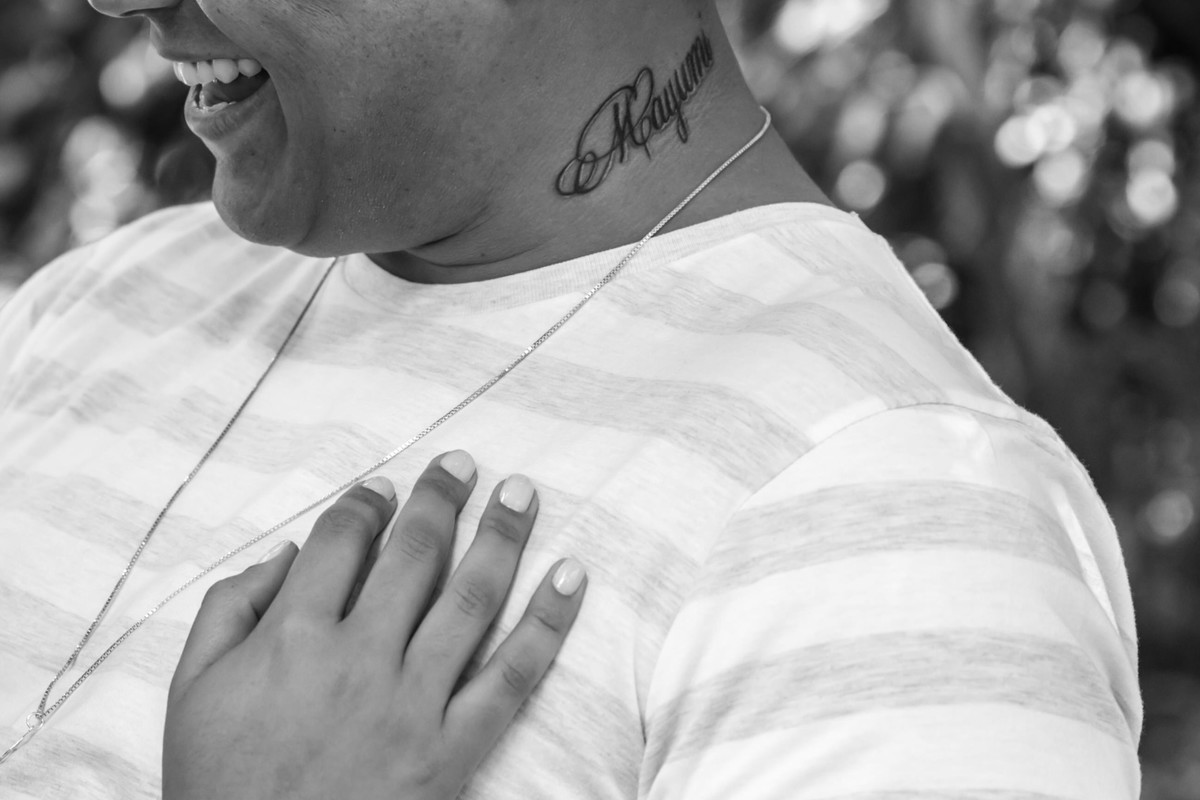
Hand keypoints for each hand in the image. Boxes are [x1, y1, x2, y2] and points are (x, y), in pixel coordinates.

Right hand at [163, 451, 586, 799]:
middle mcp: (359, 656)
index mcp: (292, 636)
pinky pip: (512, 675)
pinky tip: (570, 576)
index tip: (385, 487)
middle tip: (462, 465)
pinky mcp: (454, 747)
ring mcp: (413, 700)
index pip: (342, 544)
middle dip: (441, 500)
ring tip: (522, 493)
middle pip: (413, 556)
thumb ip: (227, 610)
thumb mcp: (190, 693)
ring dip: (502, 537)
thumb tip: (285, 553)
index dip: (366, 505)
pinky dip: (548, 622)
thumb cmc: (223, 784)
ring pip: (471, 598)